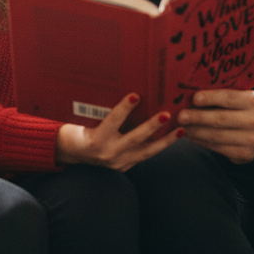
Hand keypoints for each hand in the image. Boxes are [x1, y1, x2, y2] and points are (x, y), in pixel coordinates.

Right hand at [55, 93, 182, 171]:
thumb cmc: (79, 129)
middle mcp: (108, 153)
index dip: (124, 109)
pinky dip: (159, 145)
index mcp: (96, 139)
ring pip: (147, 151)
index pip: (112, 121)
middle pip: (134, 138)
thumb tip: (120, 87)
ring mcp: (118, 162)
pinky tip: (172, 136)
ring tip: (181, 129)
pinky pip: (145, 156)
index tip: (136, 95)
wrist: (72, 153)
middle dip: (152, 126)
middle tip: (166, 113)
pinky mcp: (125, 167)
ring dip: (165, 140)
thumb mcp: (84, 117)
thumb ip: (100, 107)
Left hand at [176, 89, 253, 164]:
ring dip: (194, 132)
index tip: (194, 98)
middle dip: (197, 117)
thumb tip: (190, 95)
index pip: (229, 98)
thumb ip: (222, 96)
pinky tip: (190, 136)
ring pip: (216, 136)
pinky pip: (216, 148)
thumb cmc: (245, 110)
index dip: (210, 98)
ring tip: (180, 127)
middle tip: (179, 116)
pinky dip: (200, 142)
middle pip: (220, 119)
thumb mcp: (242, 98)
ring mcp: (251, 140)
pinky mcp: (244, 155)